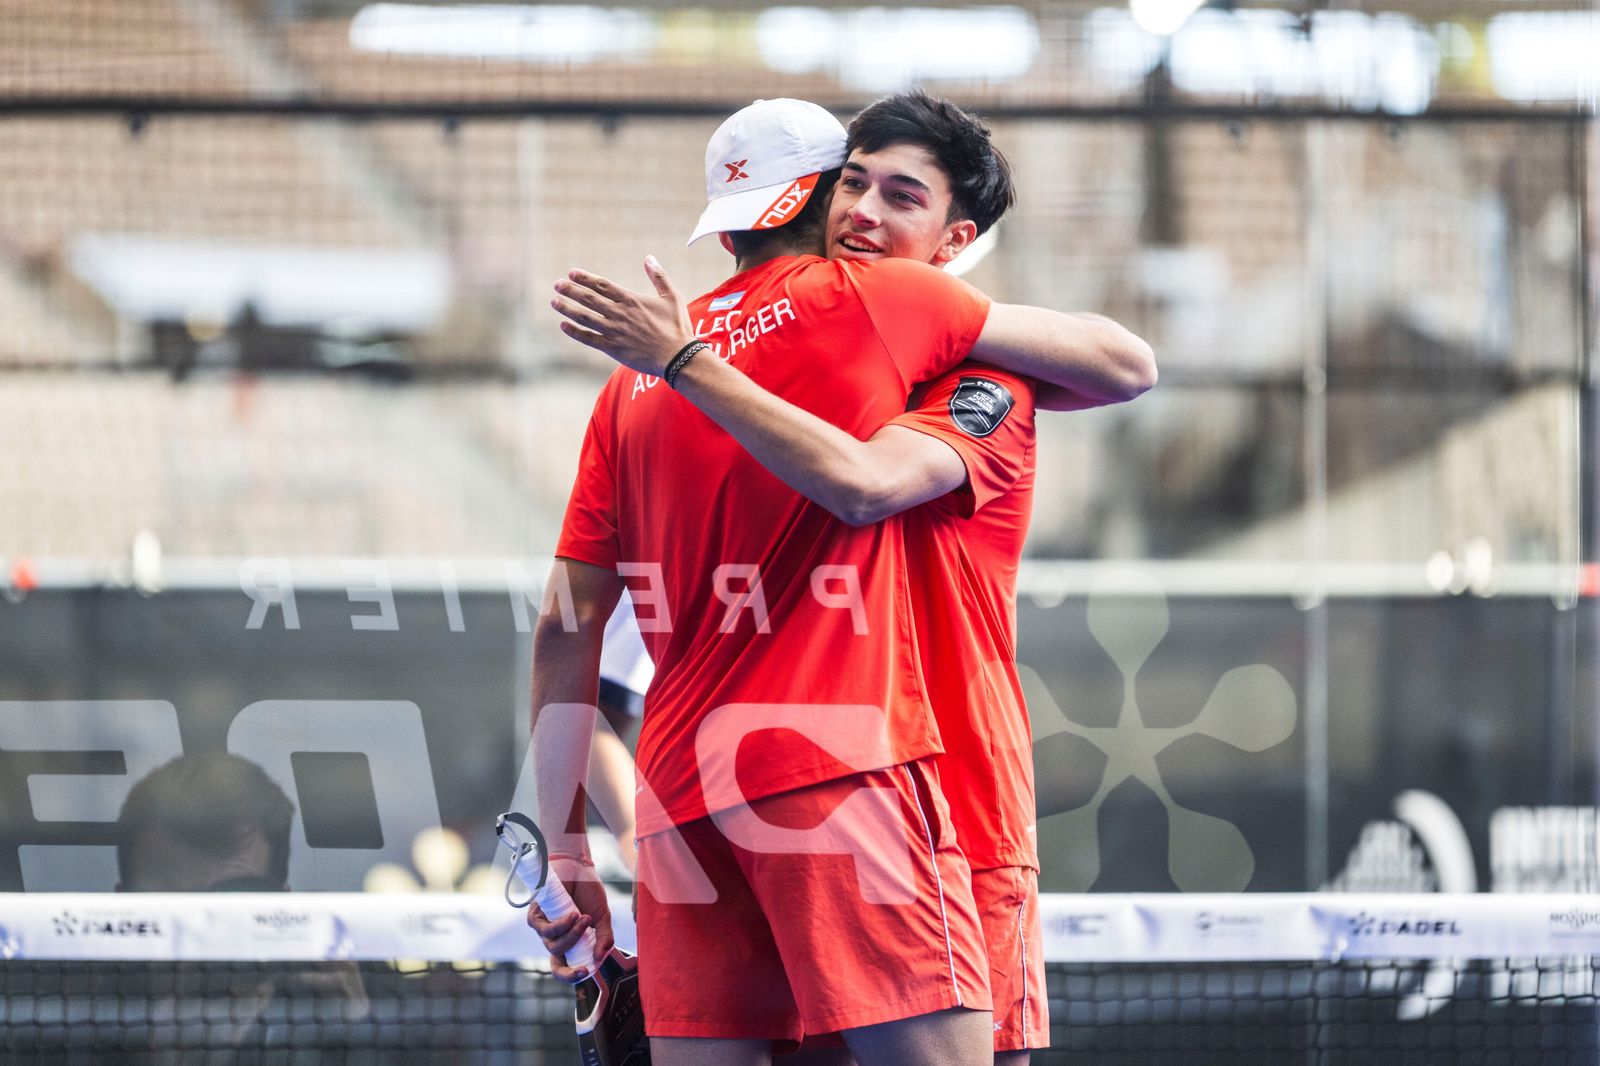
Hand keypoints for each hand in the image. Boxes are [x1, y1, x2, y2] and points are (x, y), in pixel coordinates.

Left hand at [525, 856, 613, 983]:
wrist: (578, 867)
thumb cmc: (588, 892)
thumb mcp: (602, 918)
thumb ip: (604, 938)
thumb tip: (600, 958)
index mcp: (569, 942)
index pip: (565, 968)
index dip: (572, 976)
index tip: (587, 971)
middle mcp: (555, 939)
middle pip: (557, 964)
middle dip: (572, 968)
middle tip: (587, 964)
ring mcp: (544, 929)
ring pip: (554, 947)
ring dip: (573, 935)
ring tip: (585, 918)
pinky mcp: (535, 917)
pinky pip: (547, 930)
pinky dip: (562, 925)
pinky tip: (573, 914)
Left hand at [551, 257, 694, 376]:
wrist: (677, 357)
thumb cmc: (677, 327)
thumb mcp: (672, 297)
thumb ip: (659, 277)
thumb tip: (649, 258)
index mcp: (631, 300)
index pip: (602, 285)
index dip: (585, 278)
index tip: (572, 273)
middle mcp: (619, 313)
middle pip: (589, 299)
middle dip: (571, 290)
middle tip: (557, 284)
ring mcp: (614, 331)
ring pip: (585, 317)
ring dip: (568, 308)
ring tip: (554, 301)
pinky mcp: (613, 348)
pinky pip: (589, 338)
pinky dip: (575, 332)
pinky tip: (563, 325)